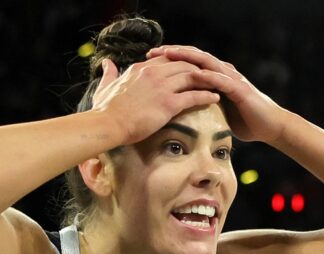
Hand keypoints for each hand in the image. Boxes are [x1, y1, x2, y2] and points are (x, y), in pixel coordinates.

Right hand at [90, 56, 220, 144]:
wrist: (107, 124)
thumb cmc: (105, 110)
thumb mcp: (105, 86)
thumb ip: (108, 73)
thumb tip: (107, 63)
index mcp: (141, 68)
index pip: (167, 59)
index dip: (181, 62)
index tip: (191, 68)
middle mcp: (153, 73)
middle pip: (183, 64)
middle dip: (199, 68)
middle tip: (211, 75)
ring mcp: (162, 87)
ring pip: (192, 76)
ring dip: (207, 80)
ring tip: (218, 84)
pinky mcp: (168, 103)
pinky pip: (194, 95)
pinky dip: (207, 95)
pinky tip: (215, 98)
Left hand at [146, 45, 287, 143]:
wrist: (270, 126)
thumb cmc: (244, 121)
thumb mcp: (217, 112)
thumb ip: (202, 106)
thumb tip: (181, 114)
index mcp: (216, 76)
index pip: (190, 62)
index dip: (171, 59)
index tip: (150, 59)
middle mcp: (223, 73)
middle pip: (195, 57)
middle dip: (174, 53)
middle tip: (154, 51)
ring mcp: (232, 79)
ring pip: (207, 63)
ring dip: (188, 58)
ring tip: (171, 54)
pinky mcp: (240, 90)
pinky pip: (223, 80)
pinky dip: (209, 77)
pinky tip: (196, 75)